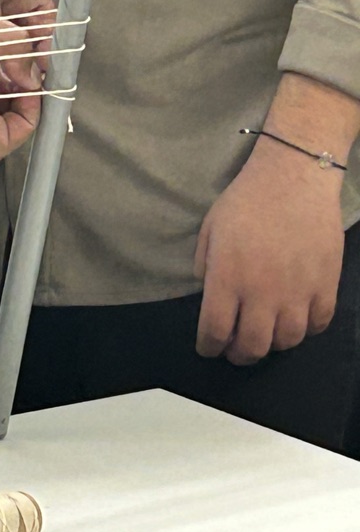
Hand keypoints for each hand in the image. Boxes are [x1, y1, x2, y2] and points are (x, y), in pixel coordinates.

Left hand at [194, 140, 344, 365]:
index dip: (208, 347)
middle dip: (238, 355)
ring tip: (266, 335)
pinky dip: (306, 330)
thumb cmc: (247, 200)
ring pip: (286, 341)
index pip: (214, 332)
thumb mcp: (209, 231)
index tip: (208, 348)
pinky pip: (318, 323)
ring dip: (272, 345)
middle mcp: (262, 292)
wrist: (294, 176)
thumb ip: (205, 267)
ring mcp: (297, 291)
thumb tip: (209, 294)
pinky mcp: (326, 284)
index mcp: (227, 280)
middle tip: (235, 349)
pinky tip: (296, 320)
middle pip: (251, 346)